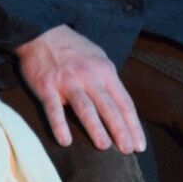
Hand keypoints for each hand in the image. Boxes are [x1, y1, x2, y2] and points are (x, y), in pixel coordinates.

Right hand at [14, 25, 146, 153]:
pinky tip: (65, 141)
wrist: (42, 31)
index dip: (132, 125)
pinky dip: (59, 125)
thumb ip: (108, 80)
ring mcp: (67, 81)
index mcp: (104, 70)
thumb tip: (121, 106)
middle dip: (120, 130)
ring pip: (84, 108)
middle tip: (127, 150)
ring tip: (104, 146)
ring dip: (95, 128)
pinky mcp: (46, 86)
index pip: (123, 102)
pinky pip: (53, 109)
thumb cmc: (73, 48)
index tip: (140, 145)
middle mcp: (88, 76)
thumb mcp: (97, 57)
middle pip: (108, 107)